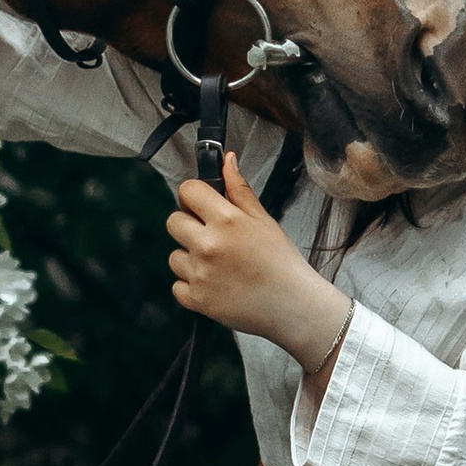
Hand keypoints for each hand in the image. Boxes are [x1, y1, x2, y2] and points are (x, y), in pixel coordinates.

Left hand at [165, 149, 353, 370]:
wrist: (292, 306)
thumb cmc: (281, 262)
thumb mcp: (264, 220)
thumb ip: (239, 190)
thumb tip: (226, 160)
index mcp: (226, 221)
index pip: (188, 191)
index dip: (194, 196)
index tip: (202, 205)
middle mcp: (208, 245)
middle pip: (173, 221)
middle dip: (188, 225)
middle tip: (211, 236)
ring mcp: (200, 274)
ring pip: (174, 256)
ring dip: (190, 258)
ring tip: (218, 265)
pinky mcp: (196, 299)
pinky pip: (177, 285)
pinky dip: (191, 285)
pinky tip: (215, 284)